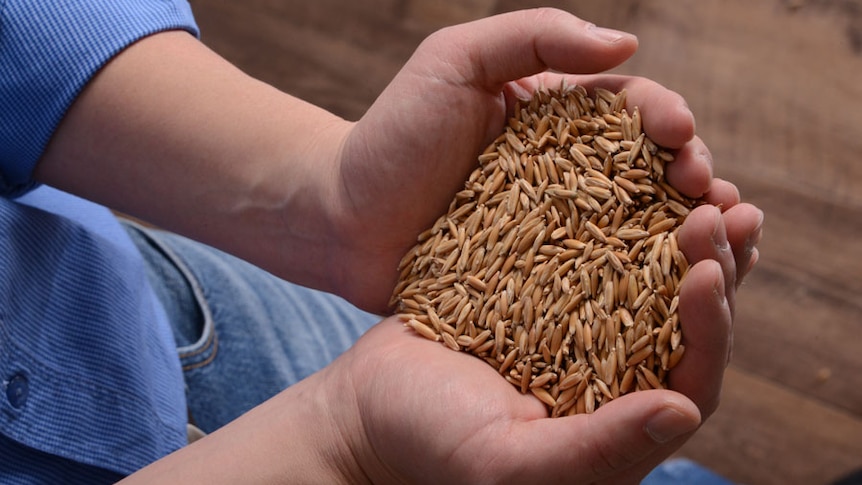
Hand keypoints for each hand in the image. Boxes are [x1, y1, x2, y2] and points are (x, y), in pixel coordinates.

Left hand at [327, 8, 760, 314]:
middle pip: (647, 173)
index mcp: (555, 120)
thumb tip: (627, 44)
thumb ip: (535, 36)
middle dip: (690, 178)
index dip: (667, 120)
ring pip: (636, 230)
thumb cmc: (391, 135)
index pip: (630, 112)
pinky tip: (672, 296)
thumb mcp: (455, 60)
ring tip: (715, 244)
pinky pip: (598, 284)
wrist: (339, 221)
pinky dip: (640, 287)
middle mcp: (565, 177)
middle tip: (710, 196)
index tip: (680, 136)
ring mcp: (556, 235)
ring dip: (683, 235)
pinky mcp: (540, 284)